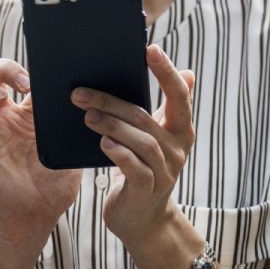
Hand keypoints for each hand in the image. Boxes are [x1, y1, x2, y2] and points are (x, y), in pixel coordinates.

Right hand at [0, 59, 80, 253]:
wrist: (33, 222)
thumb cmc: (53, 191)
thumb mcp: (69, 154)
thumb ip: (72, 130)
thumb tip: (87, 105)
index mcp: (25, 116)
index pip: (15, 78)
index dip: (22, 70)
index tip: (38, 79)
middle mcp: (0, 119)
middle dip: (0, 69)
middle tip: (21, 83)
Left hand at [71, 44, 195, 243]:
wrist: (142, 219)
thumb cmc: (144, 168)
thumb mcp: (157, 137)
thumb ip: (167, 107)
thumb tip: (188, 71)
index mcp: (180, 129)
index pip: (179, 95)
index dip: (166, 72)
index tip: (149, 49)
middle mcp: (177, 148)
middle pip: (145, 117)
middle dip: (112, 101)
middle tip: (81, 92)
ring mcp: (164, 171)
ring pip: (140, 141)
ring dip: (110, 125)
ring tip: (86, 115)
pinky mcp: (147, 190)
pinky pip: (134, 167)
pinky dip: (118, 153)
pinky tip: (102, 143)